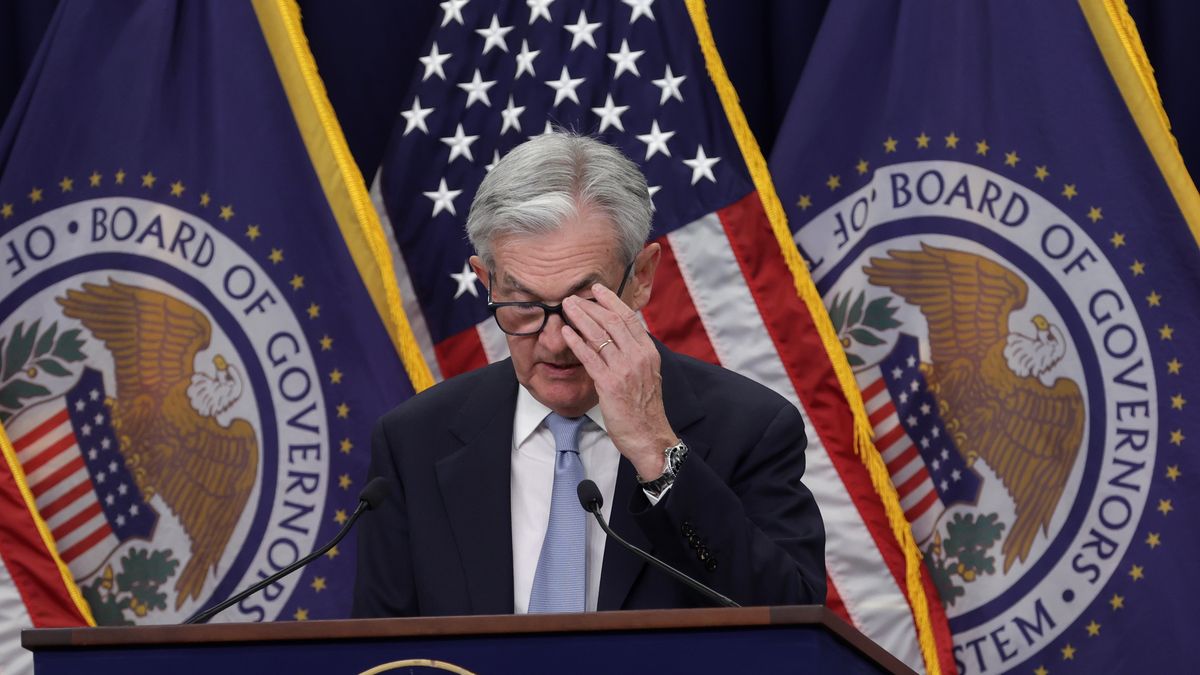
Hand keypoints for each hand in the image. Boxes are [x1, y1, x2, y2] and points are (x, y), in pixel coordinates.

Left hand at [560, 284, 677, 479]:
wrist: (650, 436)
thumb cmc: (645, 409)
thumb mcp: (647, 374)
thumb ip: (635, 354)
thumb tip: (621, 337)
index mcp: (648, 352)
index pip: (629, 318)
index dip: (611, 301)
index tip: (597, 290)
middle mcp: (638, 356)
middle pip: (612, 321)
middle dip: (591, 306)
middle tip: (573, 297)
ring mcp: (624, 369)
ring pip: (599, 335)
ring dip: (580, 318)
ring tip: (566, 307)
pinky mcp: (610, 384)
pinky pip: (590, 357)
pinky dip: (576, 342)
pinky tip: (565, 332)